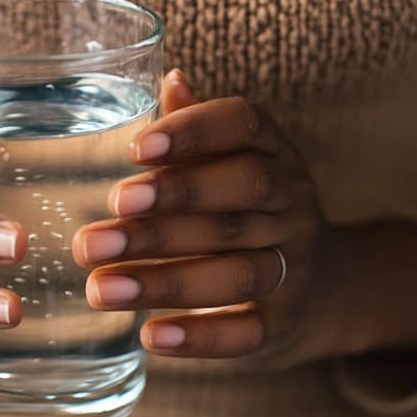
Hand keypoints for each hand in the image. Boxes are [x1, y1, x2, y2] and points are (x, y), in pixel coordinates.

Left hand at [71, 71, 416, 368]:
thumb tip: (168, 78)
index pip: (245, 126)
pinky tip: (149, 336)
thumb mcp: (232, 161)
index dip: (194, 134)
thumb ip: (195, 128)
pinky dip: (200, 337)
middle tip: (93, 233)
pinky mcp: (284, 323)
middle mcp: (291, 204)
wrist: (322, 286)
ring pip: (237, 271)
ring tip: (99, 288)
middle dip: (165, 211)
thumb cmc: (246, 209)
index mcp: (274, 152)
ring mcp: (294, 266)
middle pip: (238, 199)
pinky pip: (249, 332)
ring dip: (164, 280)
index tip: (135, 150)